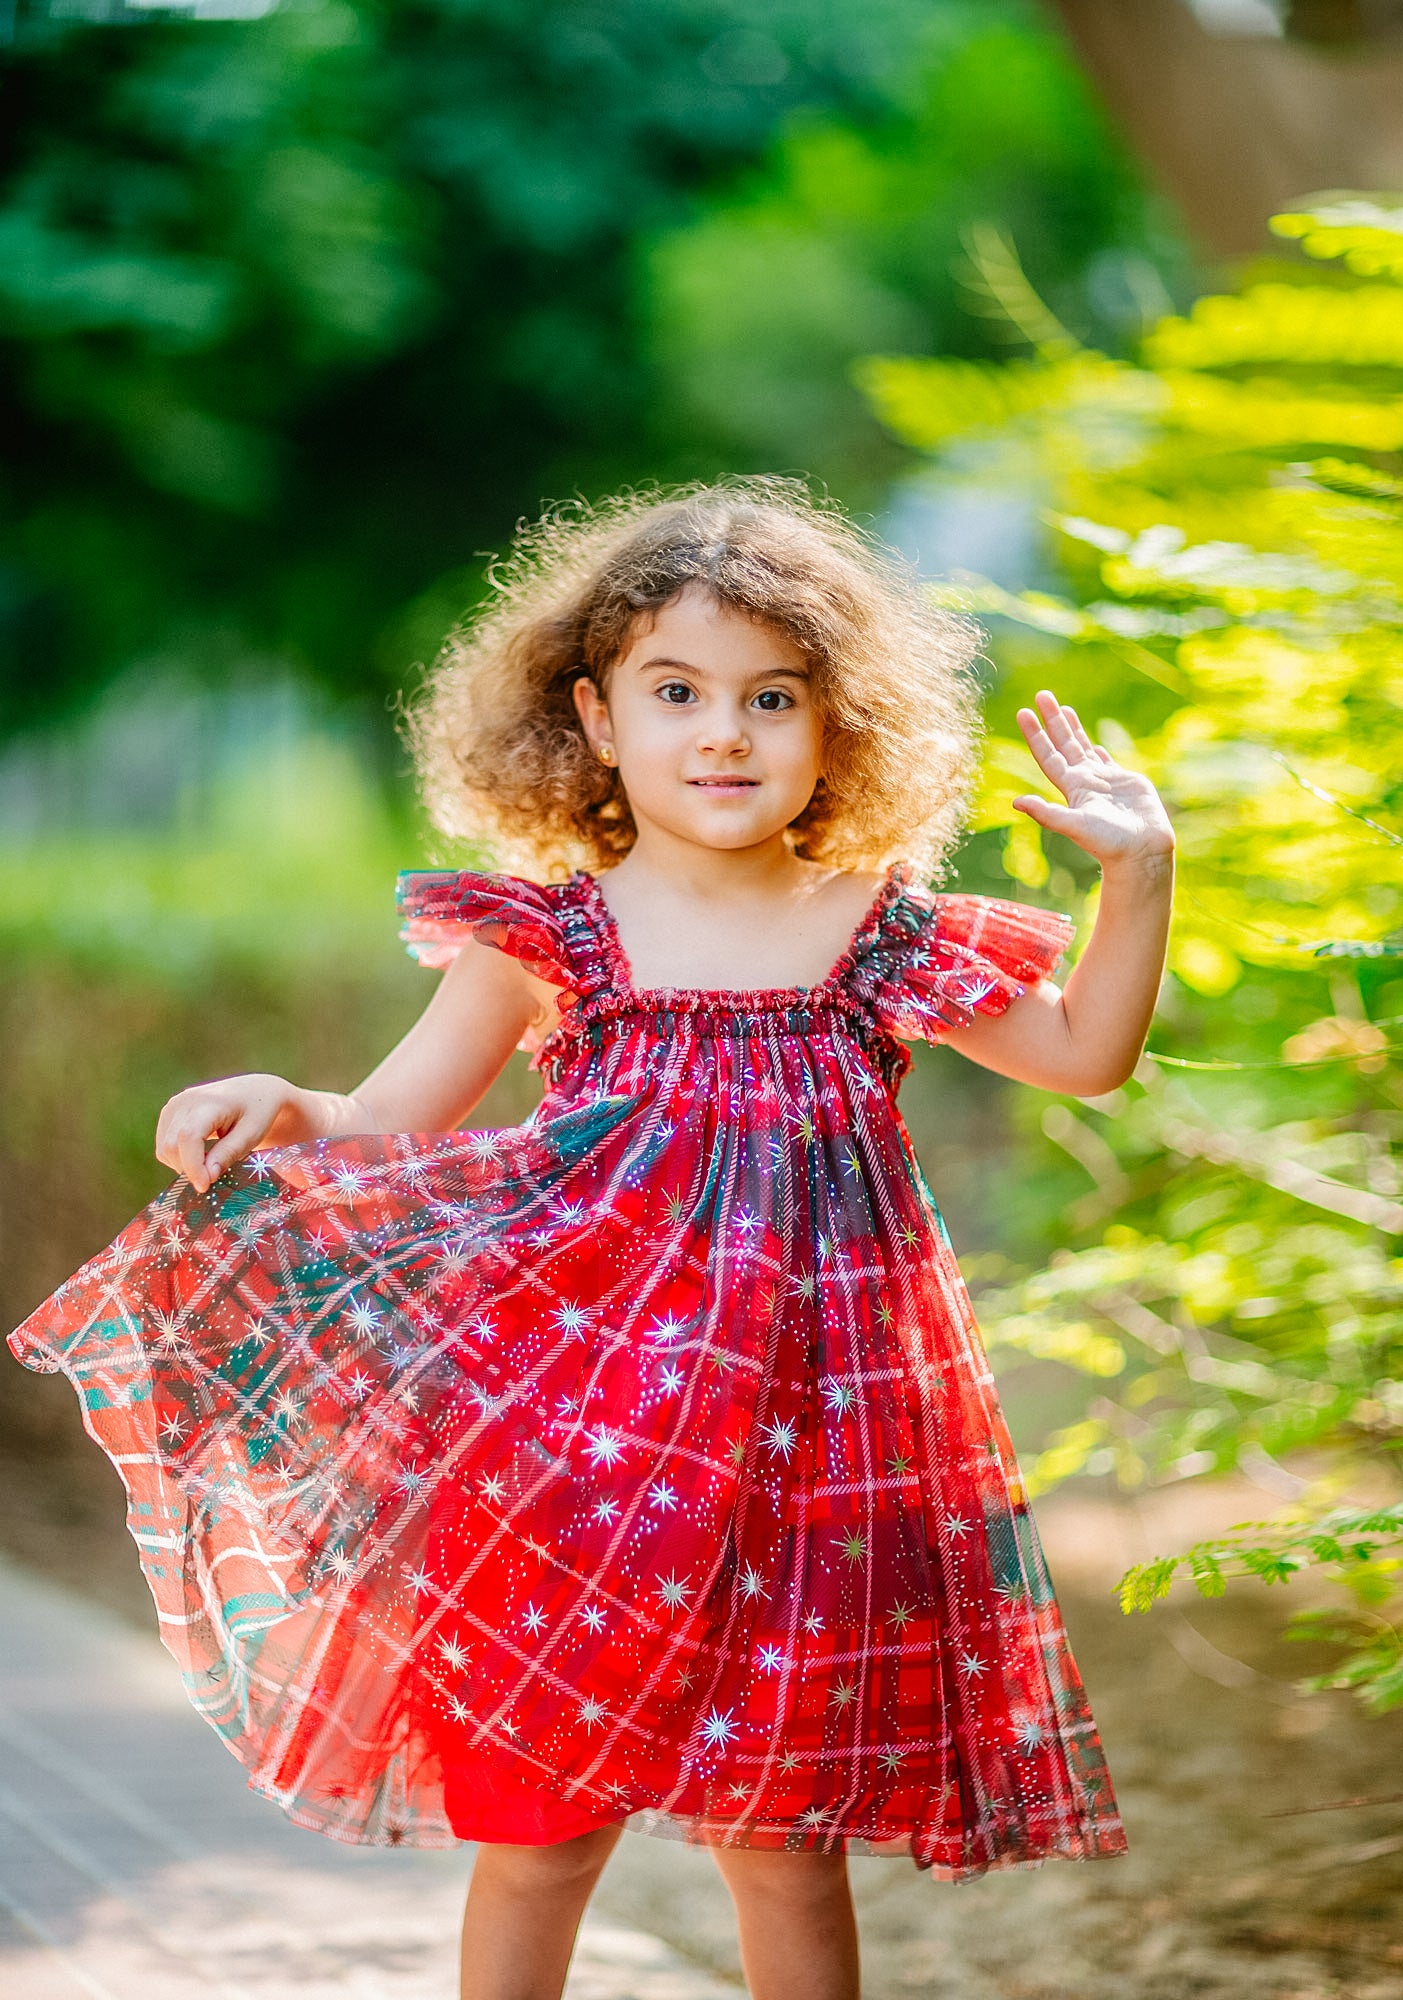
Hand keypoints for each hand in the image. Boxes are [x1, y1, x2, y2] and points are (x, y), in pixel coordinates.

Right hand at [155, 1073, 303, 1192]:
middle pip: (171, 1145)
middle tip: (214, 1177)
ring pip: (164, 1148)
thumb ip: (228, 1154)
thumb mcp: (251, 1135)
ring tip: (212, 1161)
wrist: (254, 1091)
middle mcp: (185, 1100)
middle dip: (189, 1169)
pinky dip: (179, 1157)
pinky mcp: (169, 1113)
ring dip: (183, 1165)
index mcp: (210, 1101)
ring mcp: (174, 1105)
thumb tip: (206, 1177)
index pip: (188, 1136)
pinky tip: (202, 1154)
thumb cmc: (258, 1113)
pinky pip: (164, 1144)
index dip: (193, 1166)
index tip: (205, 1187)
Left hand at [1013, 690, 1173, 867]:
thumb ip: (1046, 813)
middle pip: (1063, 744)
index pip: (1047, 755)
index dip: (1035, 734)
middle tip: (1042, 694)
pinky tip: (1093, 745)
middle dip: (1052, 720)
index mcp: (1070, 788)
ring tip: (1063, 709)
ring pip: (1084, 748)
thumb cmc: (1109, 842)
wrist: (1142, 852)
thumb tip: (1015, 802)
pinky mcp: (1124, 784)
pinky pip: (1107, 762)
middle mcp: (1083, 782)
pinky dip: (1098, 751)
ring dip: (1072, 729)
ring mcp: (1103, 782)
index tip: (1024, 712)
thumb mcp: (1074, 825)